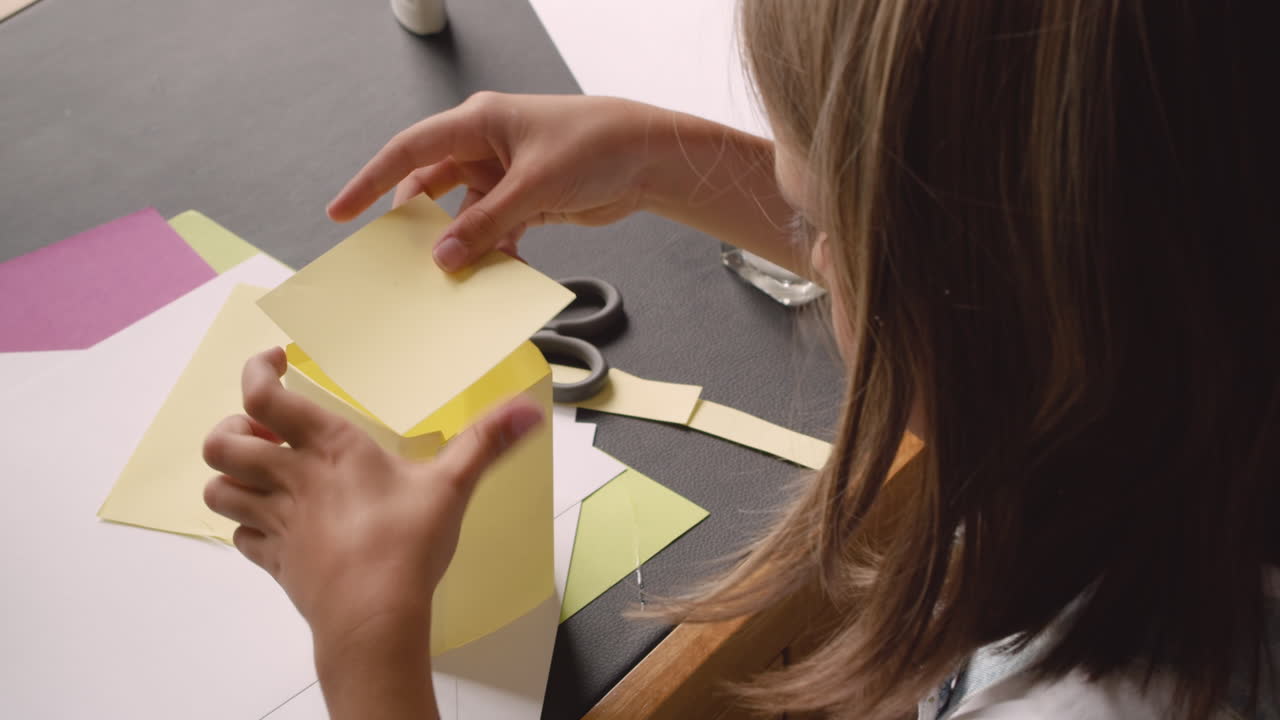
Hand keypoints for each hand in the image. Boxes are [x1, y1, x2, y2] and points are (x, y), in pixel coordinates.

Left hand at [202, 348, 543, 653]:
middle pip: (221, 443)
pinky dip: (247, 526)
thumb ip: (487, 442)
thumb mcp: (452, 486)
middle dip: (231, 432)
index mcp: (328, 448)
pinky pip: (240, 536)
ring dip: (231, 479)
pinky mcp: (276, 561)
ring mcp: (277, 523)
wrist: (373, 618)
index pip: (262, 396)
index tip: (276, 363)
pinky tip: (276, 524)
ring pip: (218, 491)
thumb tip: (527, 410)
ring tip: (263, 476)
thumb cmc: (405, 547)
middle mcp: (291, 479)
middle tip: (263, 433)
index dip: (255, 372)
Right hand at [326, 93, 662, 270]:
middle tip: (396, 263)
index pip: (408, 151)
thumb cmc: (594, 145)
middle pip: (431, 187)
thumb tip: (444, 259)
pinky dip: (490, 252)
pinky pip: (493, 230)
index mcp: (477, 123)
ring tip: (445, 281)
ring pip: (464, 216)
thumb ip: (486, 224)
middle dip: (415, 224)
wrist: (647, 157)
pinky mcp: (526, 201)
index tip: (340, 213)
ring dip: (458, 246)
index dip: (371, 182)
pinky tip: (490, 277)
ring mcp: (505, 175)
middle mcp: (485, 146)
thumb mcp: (533, 186)